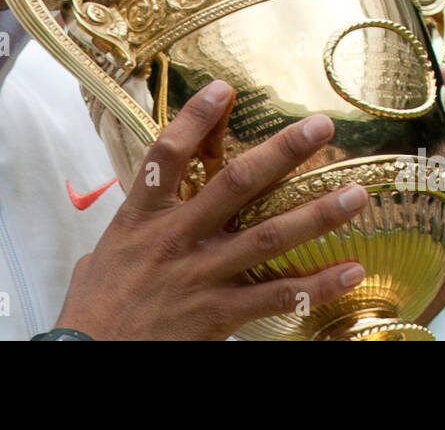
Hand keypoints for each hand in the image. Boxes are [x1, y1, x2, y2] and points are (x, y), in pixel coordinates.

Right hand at [56, 79, 367, 339]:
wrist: (89, 355)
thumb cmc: (93, 306)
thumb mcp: (102, 252)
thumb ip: (133, 224)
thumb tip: (146, 208)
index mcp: (142, 215)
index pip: (168, 154)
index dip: (194, 118)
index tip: (224, 88)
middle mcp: (175, 237)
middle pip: (235, 184)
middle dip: (282, 152)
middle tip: (320, 128)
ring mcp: (200, 275)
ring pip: (269, 236)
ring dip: (317, 215)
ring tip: (355, 195)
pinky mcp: (218, 314)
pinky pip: (277, 296)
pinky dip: (317, 285)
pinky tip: (351, 271)